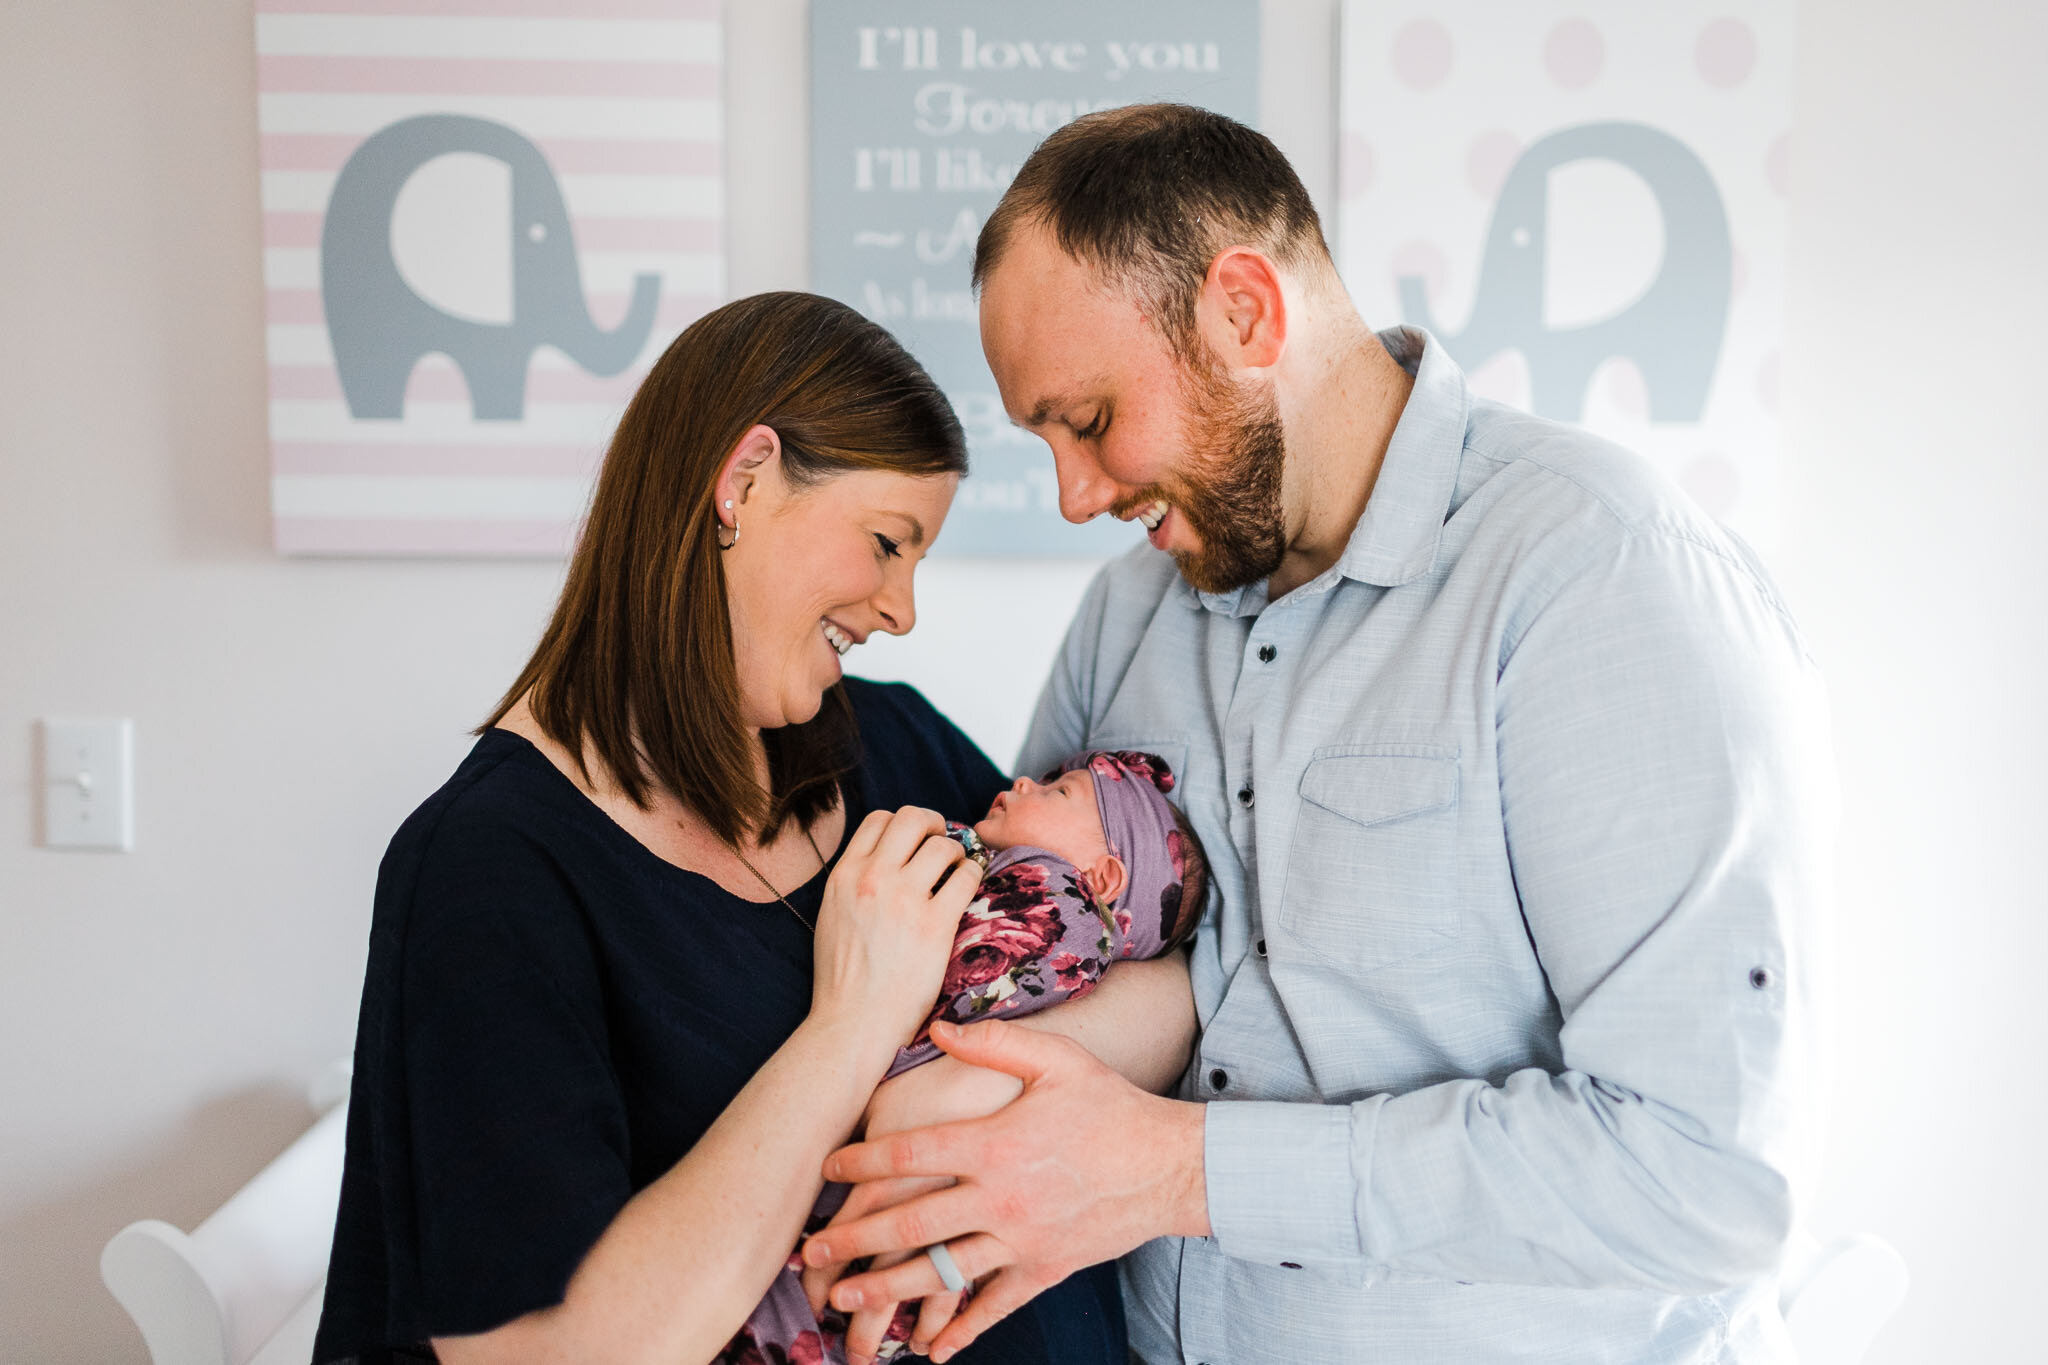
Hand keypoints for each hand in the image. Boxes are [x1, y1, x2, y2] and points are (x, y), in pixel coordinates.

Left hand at [801, 1019, 1210, 1360]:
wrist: (1171, 1164)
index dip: (861, 1161)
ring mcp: (1022, 1240)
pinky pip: (995, 1306)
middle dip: (853, 1238)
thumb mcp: (1056, 1059)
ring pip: (941, 1272)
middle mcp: (1000, 1197)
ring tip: (844, 1298)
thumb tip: (937, 1028)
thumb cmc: (1110, 1105)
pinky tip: (931, 1350)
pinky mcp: (1045, 1269)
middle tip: (809, 1250)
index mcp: (995, 1144)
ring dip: (887, 1289)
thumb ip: (994, 1043)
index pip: (909, 1154)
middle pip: (910, 1223)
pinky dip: (962, 1330)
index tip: (828, 1169)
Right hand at [810, 807, 982, 1060]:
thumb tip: (885, 859)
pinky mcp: (934, 925)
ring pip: (944, 845)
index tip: (916, 840)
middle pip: (913, 817)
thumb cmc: (843, 977)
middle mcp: (873, 879)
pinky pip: (967, 877)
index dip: (903, 824)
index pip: (879, 818)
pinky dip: (973, 876)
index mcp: (845, 875)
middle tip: (943, 845)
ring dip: (957, 854)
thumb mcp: (833, 914)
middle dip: (934, 825)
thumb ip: (855, 882)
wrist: (853, 1023)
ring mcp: (905, 900)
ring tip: (957, 874)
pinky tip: (968, 891)